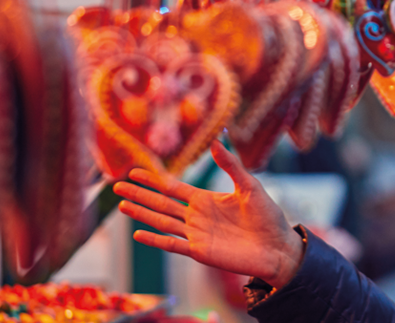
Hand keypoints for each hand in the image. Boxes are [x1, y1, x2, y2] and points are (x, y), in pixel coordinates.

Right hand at [113, 142, 305, 287]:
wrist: (277, 247)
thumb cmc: (268, 217)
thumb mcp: (250, 186)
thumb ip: (231, 166)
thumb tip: (216, 141)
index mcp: (206, 200)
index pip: (173, 188)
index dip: (154, 179)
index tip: (135, 170)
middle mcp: (197, 216)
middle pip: (161, 203)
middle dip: (140, 194)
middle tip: (117, 186)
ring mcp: (196, 235)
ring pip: (162, 222)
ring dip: (142, 214)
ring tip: (122, 205)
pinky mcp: (200, 252)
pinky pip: (172, 245)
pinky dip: (155, 240)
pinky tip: (138, 234)